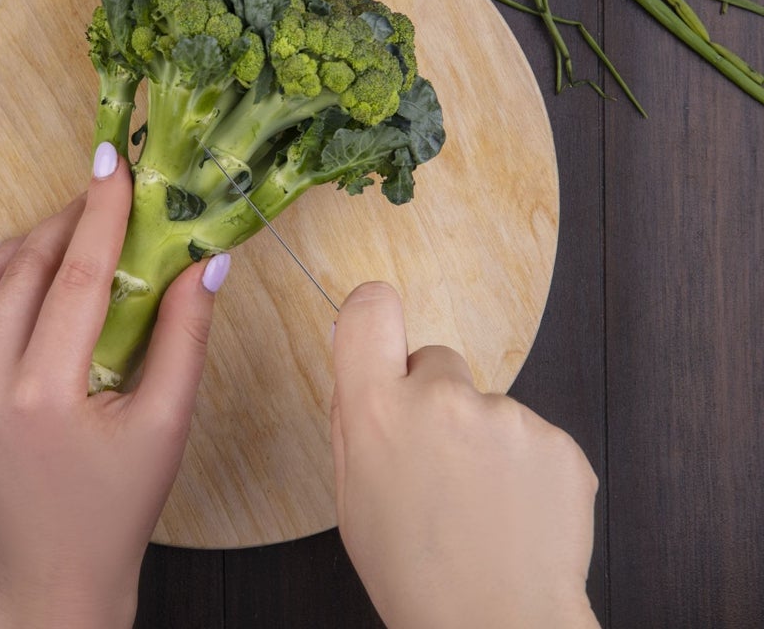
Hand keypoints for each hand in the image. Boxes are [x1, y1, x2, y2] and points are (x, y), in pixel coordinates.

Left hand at [0, 142, 226, 628]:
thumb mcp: (167, 423)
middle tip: (99, 196)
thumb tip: (206, 261)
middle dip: (65, 222)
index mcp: (49, 393)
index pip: (79, 276)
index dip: (100, 212)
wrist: (56, 571)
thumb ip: (186, 336)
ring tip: (60, 235)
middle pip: (25, 270)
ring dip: (18, 247)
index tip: (113, 163)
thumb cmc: (119, 505)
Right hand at [330, 282, 599, 628]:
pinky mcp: (557, 440)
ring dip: (482, 441)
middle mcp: (442, 399)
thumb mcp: (351, 500)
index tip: (378, 326)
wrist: (497, 626)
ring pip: (487, 406)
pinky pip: (531, 436)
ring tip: (480, 506)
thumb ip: (354, 425)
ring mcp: (506, 417)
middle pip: (436, 360)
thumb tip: (362, 372)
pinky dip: (524, 467)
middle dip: (434, 398)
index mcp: (378, 411)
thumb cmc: (414, 574)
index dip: (373, 313)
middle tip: (437, 464)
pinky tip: (512, 513)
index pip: (371, 311)